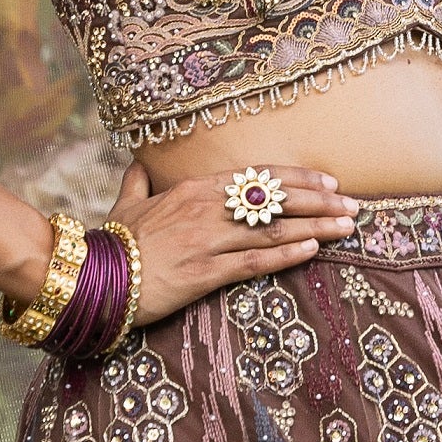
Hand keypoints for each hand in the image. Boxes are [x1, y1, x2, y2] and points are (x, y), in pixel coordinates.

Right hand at [106, 162, 359, 313]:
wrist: (89, 276)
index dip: (297, 179)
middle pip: (275, 200)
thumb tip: (138, 165)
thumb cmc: (111, 241)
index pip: (257, 178)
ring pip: (273, 229)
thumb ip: (138, 181)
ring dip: (317, 227)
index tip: (328, 181)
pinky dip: (287, 255)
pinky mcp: (204, 273)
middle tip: (352, 205)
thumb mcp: (125, 204)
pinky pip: (254, 262)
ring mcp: (207, 241)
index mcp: (193, 189)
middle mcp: (206, 209)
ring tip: (347, 227)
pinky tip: (314, 250)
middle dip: (320, 202)